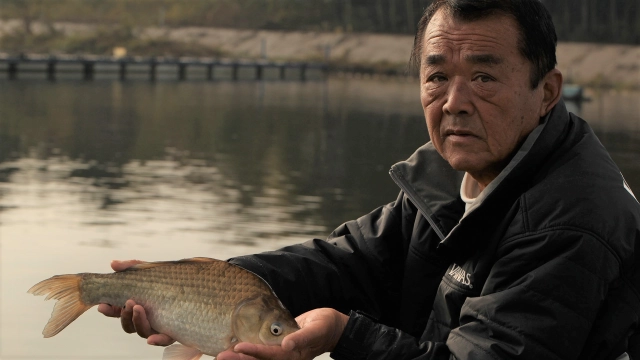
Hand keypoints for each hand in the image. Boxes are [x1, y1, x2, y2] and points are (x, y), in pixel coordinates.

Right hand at [97, 260, 175, 345]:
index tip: (102, 305)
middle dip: (125, 316)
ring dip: (138, 322)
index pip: (118, 311)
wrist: (196, 284)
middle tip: (128, 303)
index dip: (109, 310)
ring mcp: (158, 326)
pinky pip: (164, 340)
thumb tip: (113, 264)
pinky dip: (157, 340)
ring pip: (143, 332)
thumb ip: (131, 267)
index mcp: (136, 305)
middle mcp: (145, 318)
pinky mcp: (173, 331)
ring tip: (139, 308)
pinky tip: (152, 339)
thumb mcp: (150, 270)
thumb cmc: (168, 277)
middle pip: (128, 325)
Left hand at [217, 308, 348, 359]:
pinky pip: (261, 352)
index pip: (270, 356)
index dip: (254, 353)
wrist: (332, 328)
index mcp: (294, 355)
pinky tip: (235, 350)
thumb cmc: (326, 327)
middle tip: (220, 356)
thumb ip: (303, 337)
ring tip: (221, 355)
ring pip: (258, 358)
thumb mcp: (317, 330)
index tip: (238, 348)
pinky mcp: (278, 347)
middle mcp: (285, 357)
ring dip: (240, 358)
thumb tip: (288, 344)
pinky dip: (248, 352)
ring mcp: (281, 353)